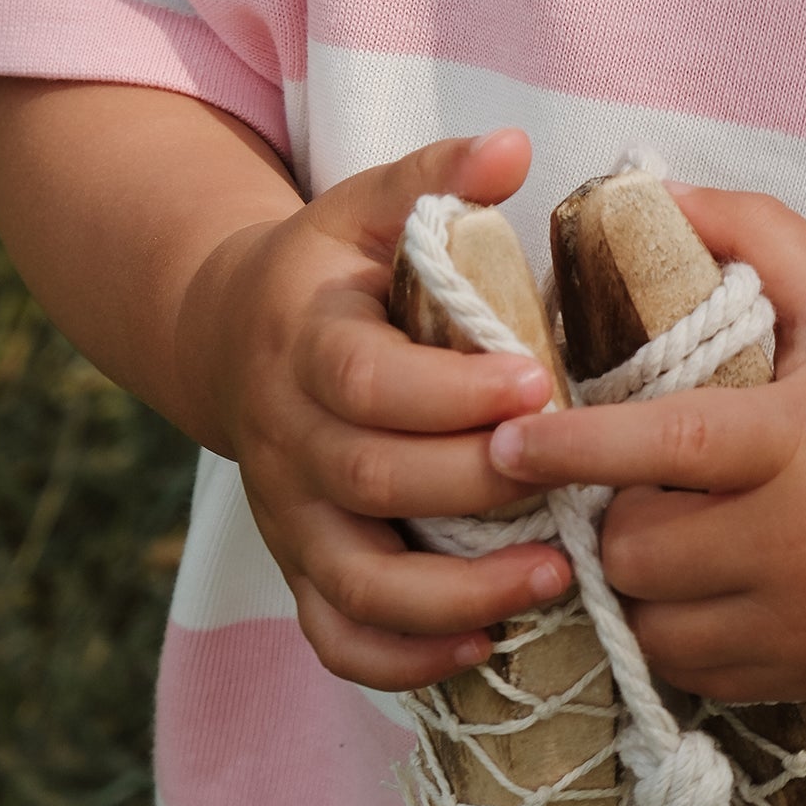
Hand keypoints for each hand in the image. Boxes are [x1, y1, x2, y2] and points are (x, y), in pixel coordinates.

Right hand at [175, 128, 574, 688]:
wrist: (234, 339)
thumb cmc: (336, 273)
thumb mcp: (369, 209)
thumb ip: (436, 177)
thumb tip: (513, 145)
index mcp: (307, 345)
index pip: (368, 380)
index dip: (450, 392)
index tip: (538, 382)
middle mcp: (289, 439)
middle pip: (371, 479)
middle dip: (475, 489)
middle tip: (572, 486)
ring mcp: (293, 516)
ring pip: (356, 580)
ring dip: (454, 594)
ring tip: (554, 581)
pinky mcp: (303, 569)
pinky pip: (339, 638)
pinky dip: (403, 660)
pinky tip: (488, 647)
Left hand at [486, 189, 805, 701]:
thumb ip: (746, 231)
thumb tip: (639, 196)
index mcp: (801, 438)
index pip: (667, 447)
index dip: (574, 448)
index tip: (507, 441)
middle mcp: (802, 538)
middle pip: (637, 551)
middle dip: (608, 520)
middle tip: (620, 490)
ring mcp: (805, 618)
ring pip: (652, 627)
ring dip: (634, 587)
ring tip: (656, 540)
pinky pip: (694, 674)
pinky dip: (676, 636)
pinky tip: (698, 591)